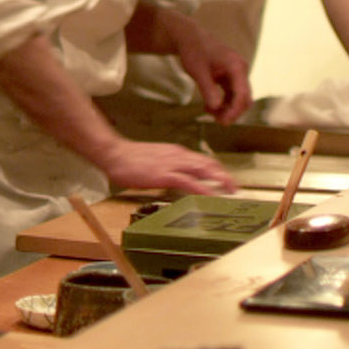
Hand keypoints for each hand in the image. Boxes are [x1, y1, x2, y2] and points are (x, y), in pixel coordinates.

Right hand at [94, 135, 237, 194]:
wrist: (114, 153)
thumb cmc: (129, 158)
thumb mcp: (154, 160)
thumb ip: (167, 167)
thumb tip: (176, 179)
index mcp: (176, 152)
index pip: (202, 160)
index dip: (217, 170)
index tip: (225, 179)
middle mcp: (178, 155)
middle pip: (208, 164)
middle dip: (224, 176)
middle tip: (234, 188)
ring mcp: (172, 164)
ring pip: (204, 170)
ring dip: (219, 181)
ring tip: (230, 191)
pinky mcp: (165, 174)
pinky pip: (189, 182)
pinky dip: (203, 189)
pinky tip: (211, 196)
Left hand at [170, 21, 251, 124]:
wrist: (191, 38)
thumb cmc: (194, 51)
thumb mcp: (198, 71)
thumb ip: (207, 89)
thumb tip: (216, 108)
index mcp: (236, 66)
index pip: (243, 93)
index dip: (235, 110)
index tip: (223, 122)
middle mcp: (240, 70)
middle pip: (244, 98)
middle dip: (232, 112)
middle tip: (216, 121)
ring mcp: (237, 74)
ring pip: (238, 99)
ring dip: (226, 109)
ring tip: (208, 113)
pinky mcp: (231, 78)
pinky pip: (231, 95)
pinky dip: (222, 103)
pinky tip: (208, 107)